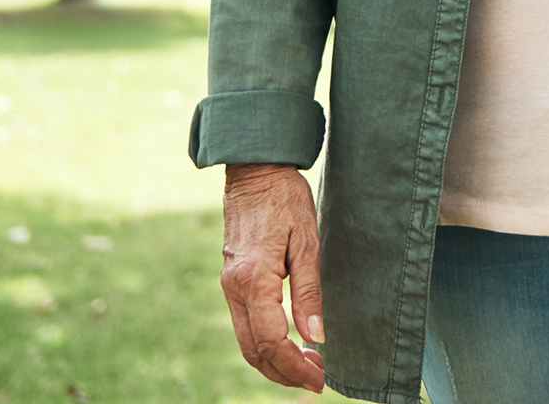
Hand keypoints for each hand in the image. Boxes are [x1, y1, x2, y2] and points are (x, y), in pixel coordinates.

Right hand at [221, 163, 325, 391]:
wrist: (255, 171)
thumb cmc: (285, 199)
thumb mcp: (306, 240)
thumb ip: (309, 292)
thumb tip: (316, 337)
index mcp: (254, 281)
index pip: (272, 342)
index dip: (295, 367)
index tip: (319, 378)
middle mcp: (234, 289)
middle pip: (253, 352)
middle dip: (283, 373)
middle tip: (316, 378)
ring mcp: (229, 285)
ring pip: (245, 342)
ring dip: (273, 362)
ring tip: (306, 365)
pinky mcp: (231, 280)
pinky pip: (244, 324)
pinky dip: (263, 343)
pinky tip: (287, 341)